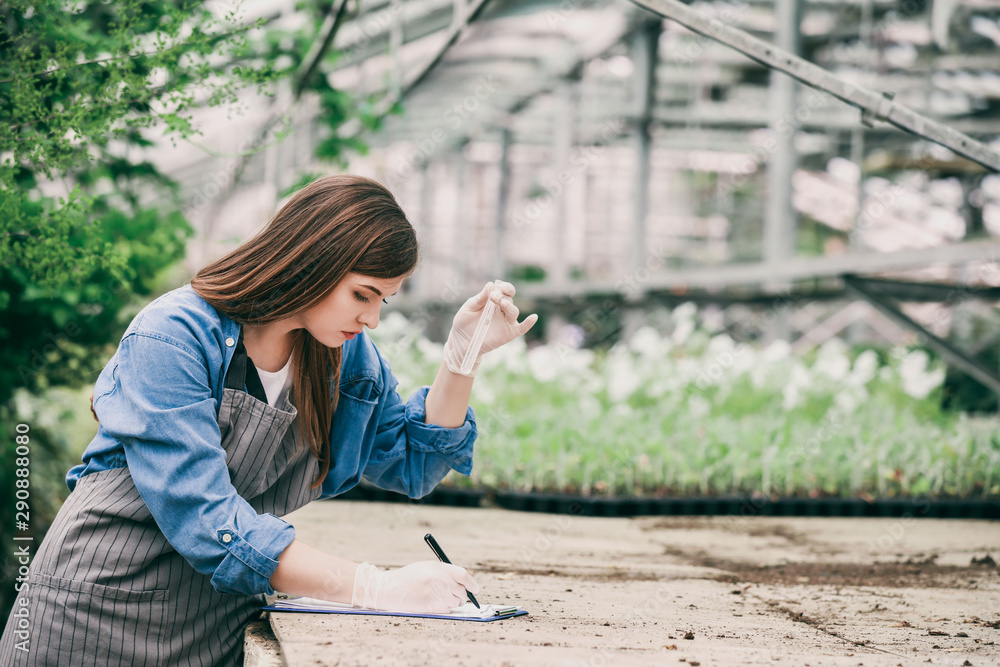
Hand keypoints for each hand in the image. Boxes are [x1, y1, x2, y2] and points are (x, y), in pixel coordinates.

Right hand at [351, 561, 480, 613]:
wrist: (388, 588)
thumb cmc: (408, 577)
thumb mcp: (426, 568)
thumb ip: (445, 573)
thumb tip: (464, 583)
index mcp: (437, 567)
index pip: (463, 575)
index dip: (471, 583)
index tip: (475, 589)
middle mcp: (437, 580)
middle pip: (461, 591)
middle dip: (463, 596)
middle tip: (459, 597)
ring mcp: (433, 594)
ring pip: (454, 602)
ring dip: (452, 603)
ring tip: (440, 598)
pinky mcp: (428, 606)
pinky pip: (445, 610)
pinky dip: (443, 608)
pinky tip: (432, 603)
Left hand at [442, 280, 538, 376]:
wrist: (461, 341)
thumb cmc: (464, 322)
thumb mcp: (469, 307)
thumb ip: (480, 297)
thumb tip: (491, 285)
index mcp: (494, 301)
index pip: (505, 291)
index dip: (505, 287)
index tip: (500, 286)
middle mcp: (502, 310)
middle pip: (509, 300)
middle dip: (503, 296)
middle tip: (493, 297)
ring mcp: (506, 322)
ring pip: (514, 312)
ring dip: (510, 306)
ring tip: (502, 304)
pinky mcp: (508, 334)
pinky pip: (521, 328)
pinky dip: (528, 323)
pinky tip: (533, 317)